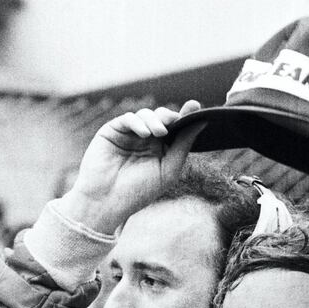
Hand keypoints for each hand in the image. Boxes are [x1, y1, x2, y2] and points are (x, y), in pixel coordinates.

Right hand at [60, 100, 200, 232]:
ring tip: (159, 133)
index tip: (195, 106)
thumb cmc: (137, 192)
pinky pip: (128, 118)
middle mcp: (146, 141)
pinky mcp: (112, 131)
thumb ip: (184, 145)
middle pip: (162, 118)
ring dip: (155, 120)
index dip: (185, 116)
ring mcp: (129, 135)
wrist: (105, 201)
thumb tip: (203, 121)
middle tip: (173, 121)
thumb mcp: (168, 170)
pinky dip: (138, 122)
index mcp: (161, 150)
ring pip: (146, 115)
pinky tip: (145, 134)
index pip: (176, 129)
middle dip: (169, 117)